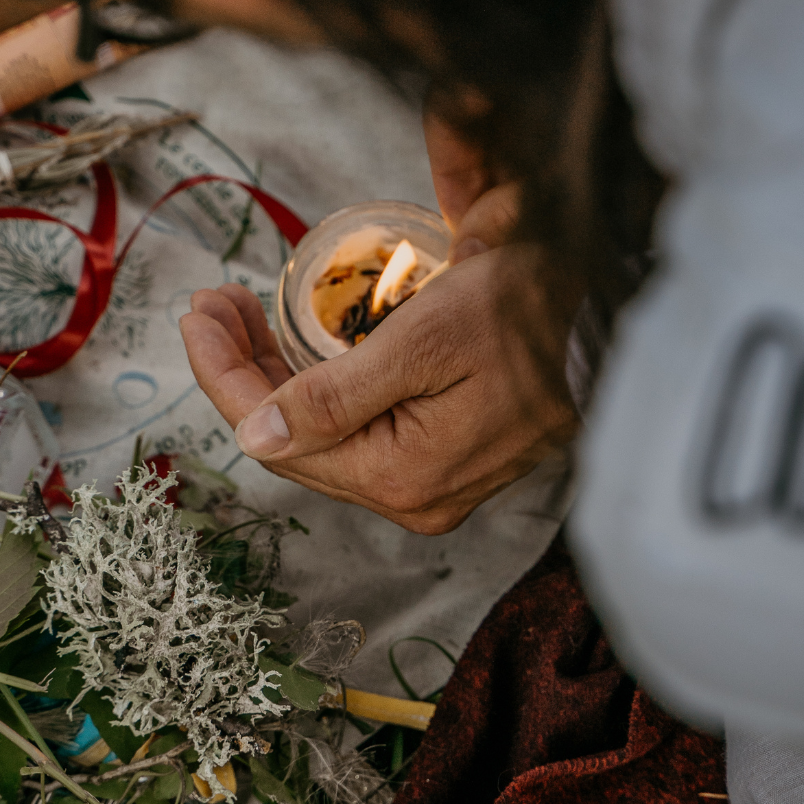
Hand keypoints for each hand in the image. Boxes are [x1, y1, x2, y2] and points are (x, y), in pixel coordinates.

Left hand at [179, 236, 579, 533]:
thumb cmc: (524, 317)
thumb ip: (333, 398)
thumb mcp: (421, 343)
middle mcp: (410, 495)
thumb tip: (254, 436)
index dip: (222, 375)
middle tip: (212, 309)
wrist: (608, 318)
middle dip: (241, 371)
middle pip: (293, 437)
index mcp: (400, 477)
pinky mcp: (439, 456)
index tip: (195, 317)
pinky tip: (290, 350)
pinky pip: (353, 428)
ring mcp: (426, 480)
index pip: (276, 434)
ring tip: (238, 318)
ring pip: (320, 432)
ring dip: (272, 377)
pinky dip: (313, 388)